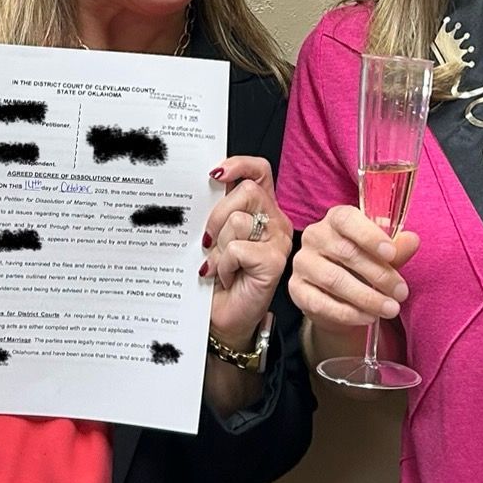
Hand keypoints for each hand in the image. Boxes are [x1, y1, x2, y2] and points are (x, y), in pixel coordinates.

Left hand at [202, 157, 292, 348]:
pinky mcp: (274, 261)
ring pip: (238, 221)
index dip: (239, 165)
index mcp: (262, 208)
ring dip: (219, 247)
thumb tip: (204, 184)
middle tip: (208, 240)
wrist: (223, 317)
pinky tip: (228, 277)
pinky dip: (224, 264)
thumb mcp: (215, 234)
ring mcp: (278, 241)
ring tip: (221, 265)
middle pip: (247, 192)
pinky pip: (238, 248)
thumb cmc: (218, 276)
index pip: (259, 171)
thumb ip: (216, 209)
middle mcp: (275, 220)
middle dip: (217, 215)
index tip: (215, 174)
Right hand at [289, 204, 419, 350]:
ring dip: (366, 297)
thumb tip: (412, 241)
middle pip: (346, 253)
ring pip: (334, 280)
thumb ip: (397, 248)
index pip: (347, 219)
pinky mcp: (297, 290)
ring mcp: (302, 263)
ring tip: (390, 308)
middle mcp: (314, 236)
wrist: (340, 298)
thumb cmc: (363, 267)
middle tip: (402, 292)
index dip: (370, 235)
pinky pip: (321, 303)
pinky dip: (348, 313)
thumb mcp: (383, 256)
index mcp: (335, 219)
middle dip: (379, 274)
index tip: (391, 253)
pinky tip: (368, 317)